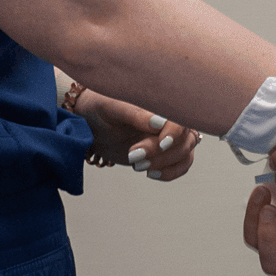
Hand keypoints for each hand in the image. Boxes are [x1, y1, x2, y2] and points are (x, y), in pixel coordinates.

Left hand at [80, 93, 199, 180]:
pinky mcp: (163, 152)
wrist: (89, 123)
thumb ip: (137, 114)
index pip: (181, 117)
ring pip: (185, 153)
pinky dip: (170, 172)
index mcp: (160, 102)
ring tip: (138, 166)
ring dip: (165, 164)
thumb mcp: (113, 108)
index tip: (162, 144)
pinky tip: (150, 173)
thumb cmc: (101, 107)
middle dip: (162, 153)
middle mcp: (169, 118)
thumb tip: (160, 123)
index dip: (175, 132)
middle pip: (184, 139)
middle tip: (133, 155)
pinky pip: (181, 163)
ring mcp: (167, 136)